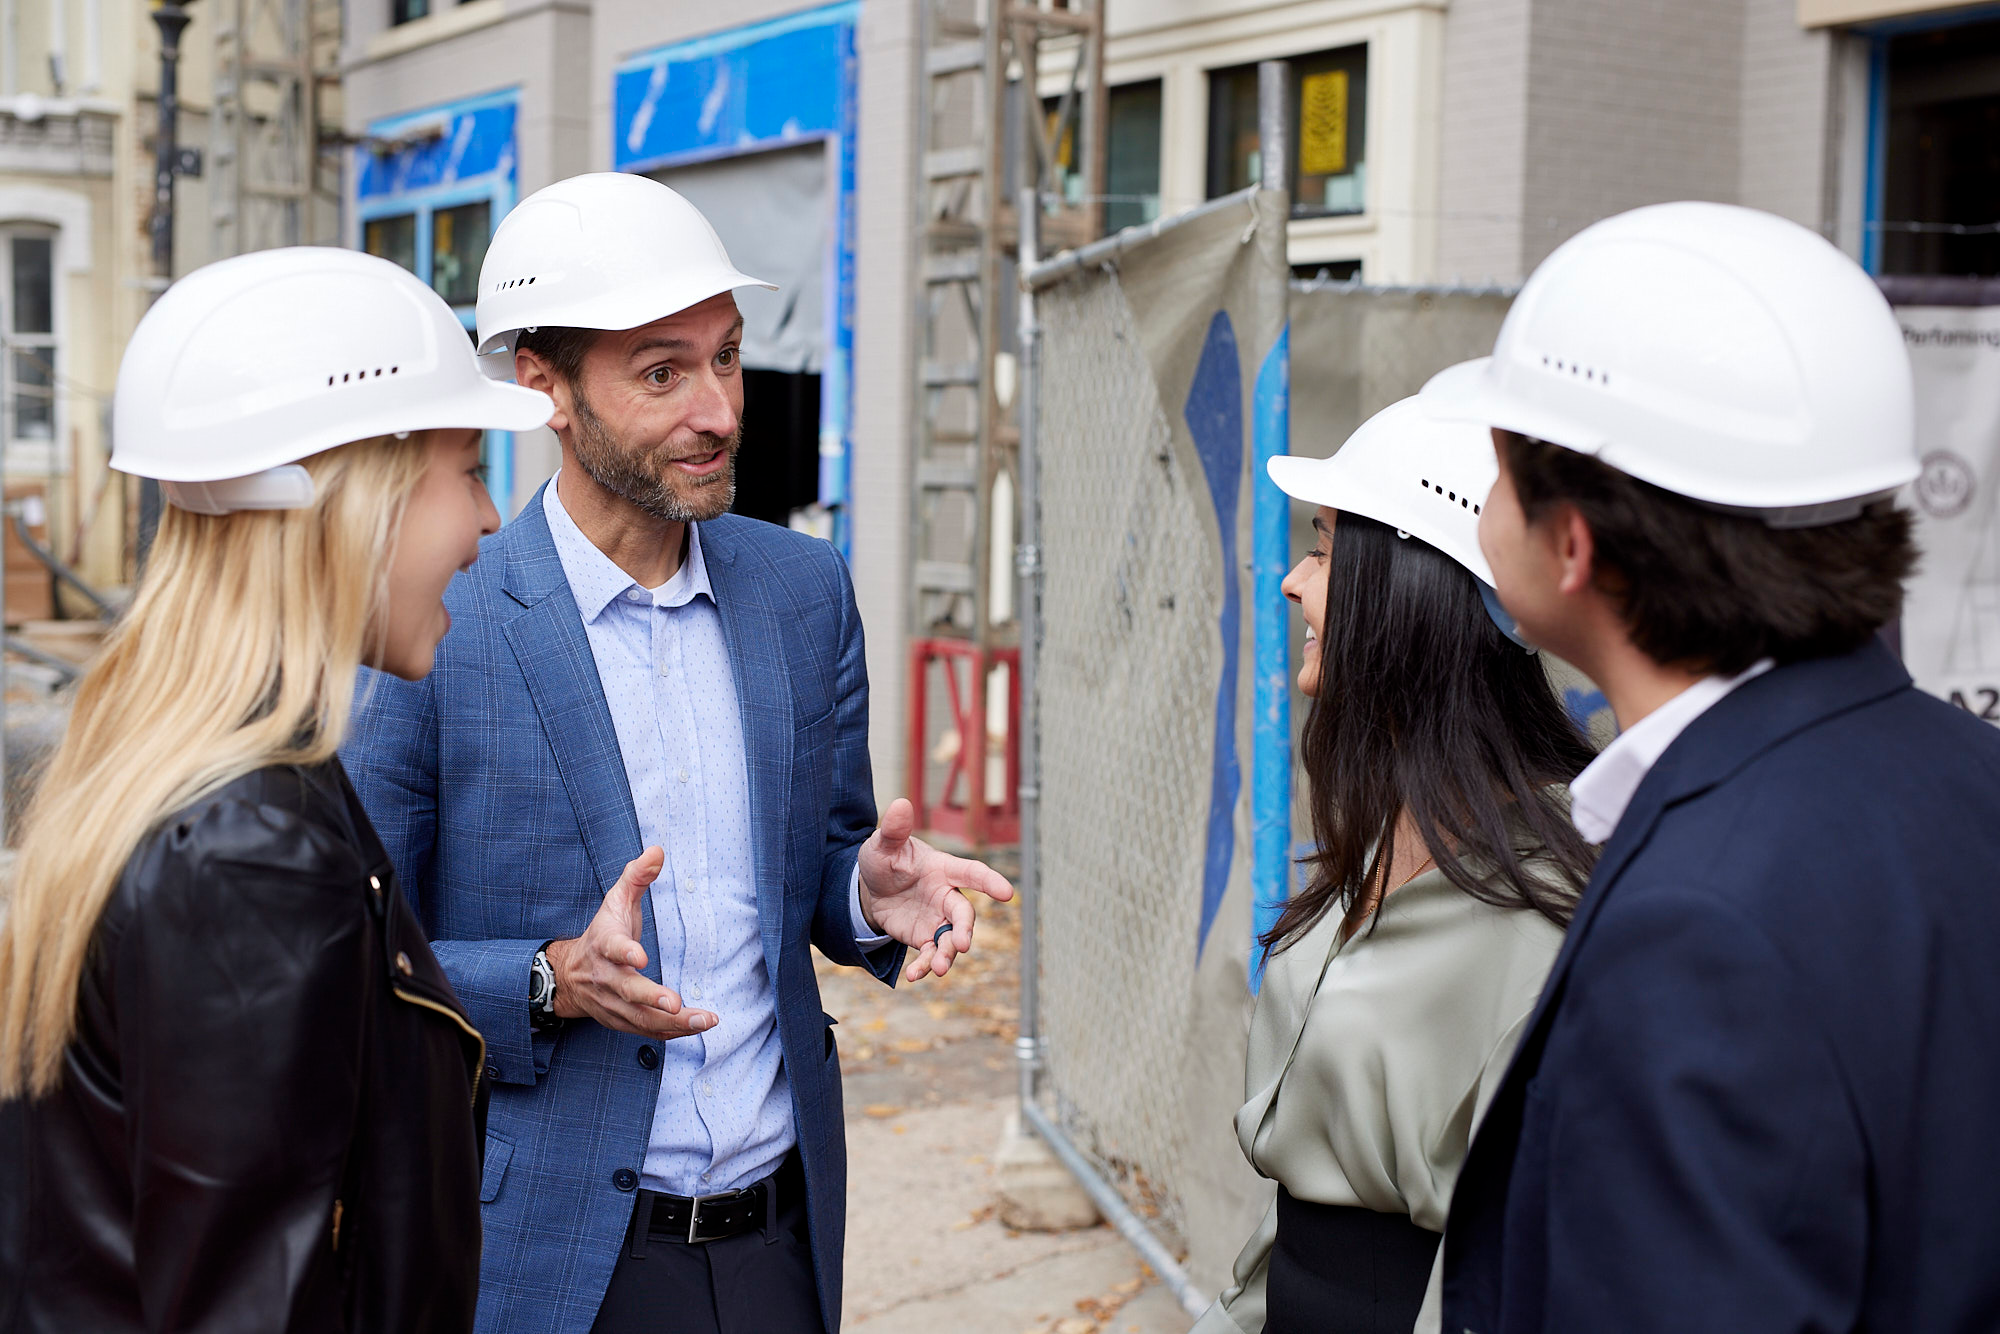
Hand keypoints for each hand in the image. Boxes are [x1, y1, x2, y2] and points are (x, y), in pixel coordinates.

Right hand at [546, 848, 716, 1039]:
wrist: (571, 975)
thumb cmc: (603, 933)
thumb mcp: (615, 901)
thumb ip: (637, 877)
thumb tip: (658, 851)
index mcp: (605, 944)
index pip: (613, 947)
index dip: (625, 952)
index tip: (641, 956)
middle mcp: (607, 977)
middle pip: (628, 991)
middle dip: (652, 998)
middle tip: (676, 1004)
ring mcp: (612, 1003)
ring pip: (641, 1018)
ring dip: (673, 1022)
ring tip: (705, 1020)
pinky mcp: (621, 1021)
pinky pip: (647, 1031)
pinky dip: (672, 1032)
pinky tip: (697, 1027)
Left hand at [857, 798, 1015, 981]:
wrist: (871, 888)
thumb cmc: (884, 859)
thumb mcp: (883, 844)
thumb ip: (893, 829)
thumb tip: (900, 803)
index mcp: (943, 869)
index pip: (971, 873)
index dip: (990, 882)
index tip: (1008, 894)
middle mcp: (945, 895)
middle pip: (963, 914)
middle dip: (965, 930)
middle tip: (962, 945)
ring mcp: (937, 919)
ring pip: (950, 939)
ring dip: (947, 955)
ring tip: (937, 969)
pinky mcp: (924, 937)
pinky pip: (930, 954)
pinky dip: (924, 966)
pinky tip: (913, 976)